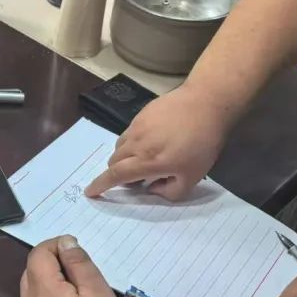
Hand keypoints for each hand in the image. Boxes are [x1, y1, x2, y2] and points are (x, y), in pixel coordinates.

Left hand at [20, 236, 135, 296]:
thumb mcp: (98, 293)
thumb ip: (78, 263)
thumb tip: (65, 243)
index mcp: (42, 293)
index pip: (38, 255)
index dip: (55, 245)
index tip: (77, 250)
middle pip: (30, 272)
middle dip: (51, 263)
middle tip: (80, 271)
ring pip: (31, 292)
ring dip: (49, 283)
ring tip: (77, 292)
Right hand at [85, 85, 231, 200]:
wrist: (206, 103)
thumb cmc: (202, 144)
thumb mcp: (192, 178)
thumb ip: (169, 192)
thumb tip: (151, 188)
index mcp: (148, 162)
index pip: (116, 176)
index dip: (100, 185)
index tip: (90, 192)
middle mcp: (137, 144)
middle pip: (113, 161)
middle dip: (117, 173)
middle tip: (135, 177)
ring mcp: (137, 127)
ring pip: (119, 146)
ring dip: (124, 157)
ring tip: (144, 158)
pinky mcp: (141, 114)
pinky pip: (129, 133)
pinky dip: (133, 143)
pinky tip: (153, 140)